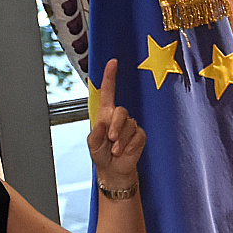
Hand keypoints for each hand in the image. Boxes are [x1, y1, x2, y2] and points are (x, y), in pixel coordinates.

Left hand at [88, 59, 146, 189]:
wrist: (114, 170)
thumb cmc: (101, 154)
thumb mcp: (92, 144)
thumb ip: (95, 134)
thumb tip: (103, 124)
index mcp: (106, 114)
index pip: (108, 92)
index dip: (110, 76)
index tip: (113, 62)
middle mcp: (119, 117)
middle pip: (121, 111)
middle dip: (116, 126)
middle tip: (111, 139)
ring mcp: (131, 126)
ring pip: (130, 125)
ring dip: (121, 140)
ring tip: (116, 151)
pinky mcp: (139, 135)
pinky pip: (138, 136)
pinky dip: (130, 145)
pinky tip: (125, 152)